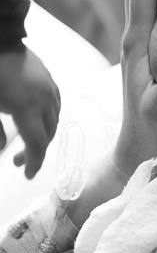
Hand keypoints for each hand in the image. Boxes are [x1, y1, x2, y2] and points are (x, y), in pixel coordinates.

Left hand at [0, 46, 59, 177]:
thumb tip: (3, 149)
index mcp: (28, 106)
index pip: (38, 143)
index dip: (34, 162)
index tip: (27, 176)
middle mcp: (45, 97)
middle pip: (49, 132)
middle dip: (36, 151)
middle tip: (18, 162)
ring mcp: (49, 85)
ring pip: (55, 118)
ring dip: (43, 134)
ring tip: (27, 142)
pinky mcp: (47, 76)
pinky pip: (56, 103)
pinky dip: (49, 117)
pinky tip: (36, 119)